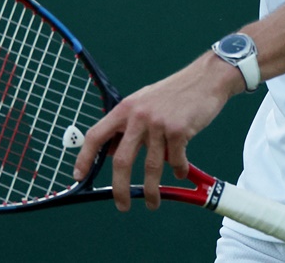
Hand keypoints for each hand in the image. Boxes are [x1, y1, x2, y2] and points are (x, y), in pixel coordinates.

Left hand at [72, 53, 241, 210]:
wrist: (205, 79)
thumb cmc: (174, 93)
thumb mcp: (143, 102)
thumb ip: (128, 125)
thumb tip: (111, 151)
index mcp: (125, 108)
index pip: (96, 135)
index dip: (85, 157)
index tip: (79, 176)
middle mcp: (138, 116)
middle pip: (122, 160)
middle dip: (120, 188)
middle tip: (121, 205)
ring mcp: (158, 123)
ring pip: (151, 167)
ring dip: (151, 190)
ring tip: (152, 203)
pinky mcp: (178, 130)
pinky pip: (175, 160)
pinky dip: (178, 170)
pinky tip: (180, 172)